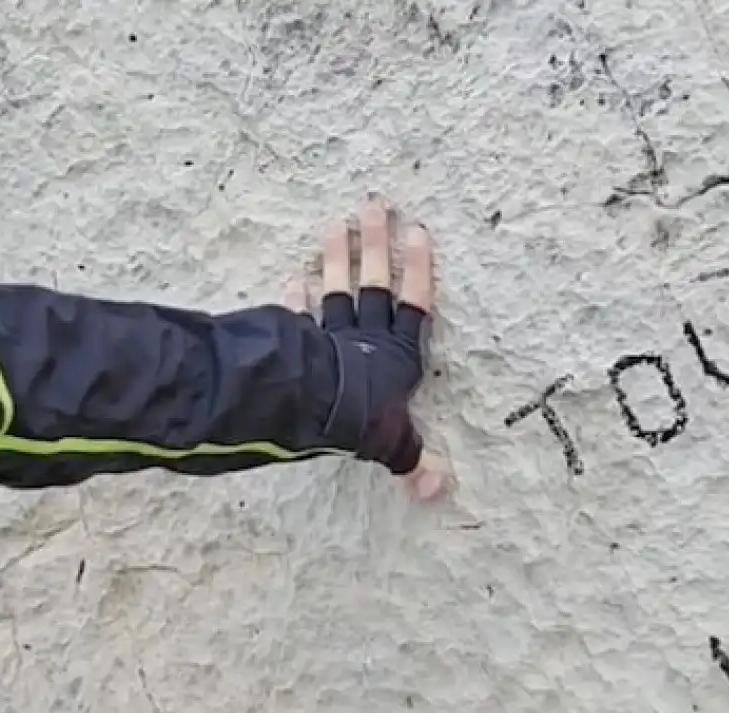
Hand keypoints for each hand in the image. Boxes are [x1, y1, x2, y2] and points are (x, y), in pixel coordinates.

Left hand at [283, 196, 449, 500]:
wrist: (311, 409)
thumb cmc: (360, 421)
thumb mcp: (394, 443)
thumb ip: (412, 459)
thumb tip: (437, 490)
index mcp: (398, 357)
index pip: (415, 305)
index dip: (419, 270)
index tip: (419, 232)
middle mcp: (367, 339)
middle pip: (375, 283)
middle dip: (377, 245)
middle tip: (376, 206)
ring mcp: (331, 336)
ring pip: (337, 288)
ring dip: (336, 257)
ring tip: (336, 223)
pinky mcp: (300, 343)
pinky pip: (297, 316)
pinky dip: (293, 299)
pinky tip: (292, 278)